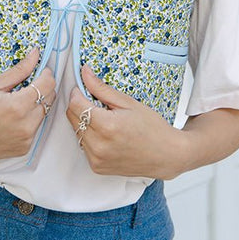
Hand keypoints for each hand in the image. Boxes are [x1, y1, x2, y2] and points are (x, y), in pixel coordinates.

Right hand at [0, 48, 55, 164]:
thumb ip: (19, 70)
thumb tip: (36, 54)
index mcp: (17, 106)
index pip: (48, 84)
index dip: (46, 74)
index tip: (40, 70)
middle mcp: (25, 126)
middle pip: (50, 99)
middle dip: (43, 88)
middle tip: (27, 84)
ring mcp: (25, 140)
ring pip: (44, 114)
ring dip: (37, 104)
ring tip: (16, 101)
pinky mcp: (23, 149)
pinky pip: (36, 129)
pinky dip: (30, 120)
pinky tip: (13, 117)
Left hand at [66, 65, 185, 179]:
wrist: (166, 155)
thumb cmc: (152, 128)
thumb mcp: (128, 103)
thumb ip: (101, 88)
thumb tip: (84, 72)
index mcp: (106, 126)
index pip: (75, 104)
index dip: (77, 93)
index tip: (83, 89)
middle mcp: (98, 145)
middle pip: (72, 118)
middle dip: (79, 106)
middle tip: (97, 103)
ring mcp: (96, 159)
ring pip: (76, 132)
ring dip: (84, 122)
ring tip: (104, 120)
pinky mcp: (96, 167)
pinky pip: (83, 145)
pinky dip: (89, 136)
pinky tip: (106, 134)